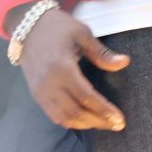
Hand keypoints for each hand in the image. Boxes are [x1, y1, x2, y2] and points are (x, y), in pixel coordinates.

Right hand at [18, 9, 127, 131]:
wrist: (27, 26)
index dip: (104, 110)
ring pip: (64, 117)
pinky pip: (53, 115)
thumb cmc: (57, 27)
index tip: (119, 119)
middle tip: (116, 125)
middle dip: (98, 121)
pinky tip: (84, 120)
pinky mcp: (36, 94)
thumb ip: (102, 53)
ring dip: (85, 124)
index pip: (86, 97)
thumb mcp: (82, 34)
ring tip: (103, 123)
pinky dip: (70, 121)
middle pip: (75, 112)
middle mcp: (49, 84)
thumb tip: (124, 62)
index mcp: (62, 68)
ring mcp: (40, 91)